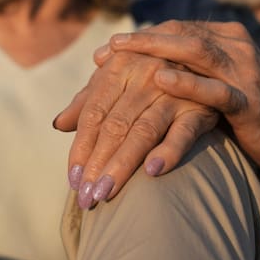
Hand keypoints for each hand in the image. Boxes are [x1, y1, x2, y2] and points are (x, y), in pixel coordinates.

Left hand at [53, 47, 217, 208]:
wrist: (200, 60)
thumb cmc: (148, 74)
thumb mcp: (119, 78)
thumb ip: (89, 101)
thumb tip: (59, 124)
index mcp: (120, 65)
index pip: (94, 113)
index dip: (81, 147)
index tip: (73, 180)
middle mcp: (146, 74)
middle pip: (115, 125)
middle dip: (97, 164)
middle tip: (87, 198)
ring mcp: (174, 91)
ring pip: (143, 131)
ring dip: (122, 164)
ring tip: (106, 194)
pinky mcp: (200, 108)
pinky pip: (183, 132)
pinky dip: (169, 151)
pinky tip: (152, 172)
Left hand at [103, 20, 259, 172]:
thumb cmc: (249, 111)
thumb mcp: (218, 84)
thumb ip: (187, 74)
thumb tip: (141, 74)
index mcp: (225, 38)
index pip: (176, 28)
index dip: (141, 37)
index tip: (106, 50)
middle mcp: (235, 47)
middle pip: (181, 33)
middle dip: (141, 39)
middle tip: (108, 49)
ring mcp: (244, 71)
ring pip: (196, 52)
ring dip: (154, 50)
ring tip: (121, 55)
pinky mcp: (251, 101)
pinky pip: (217, 89)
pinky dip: (188, 84)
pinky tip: (162, 80)